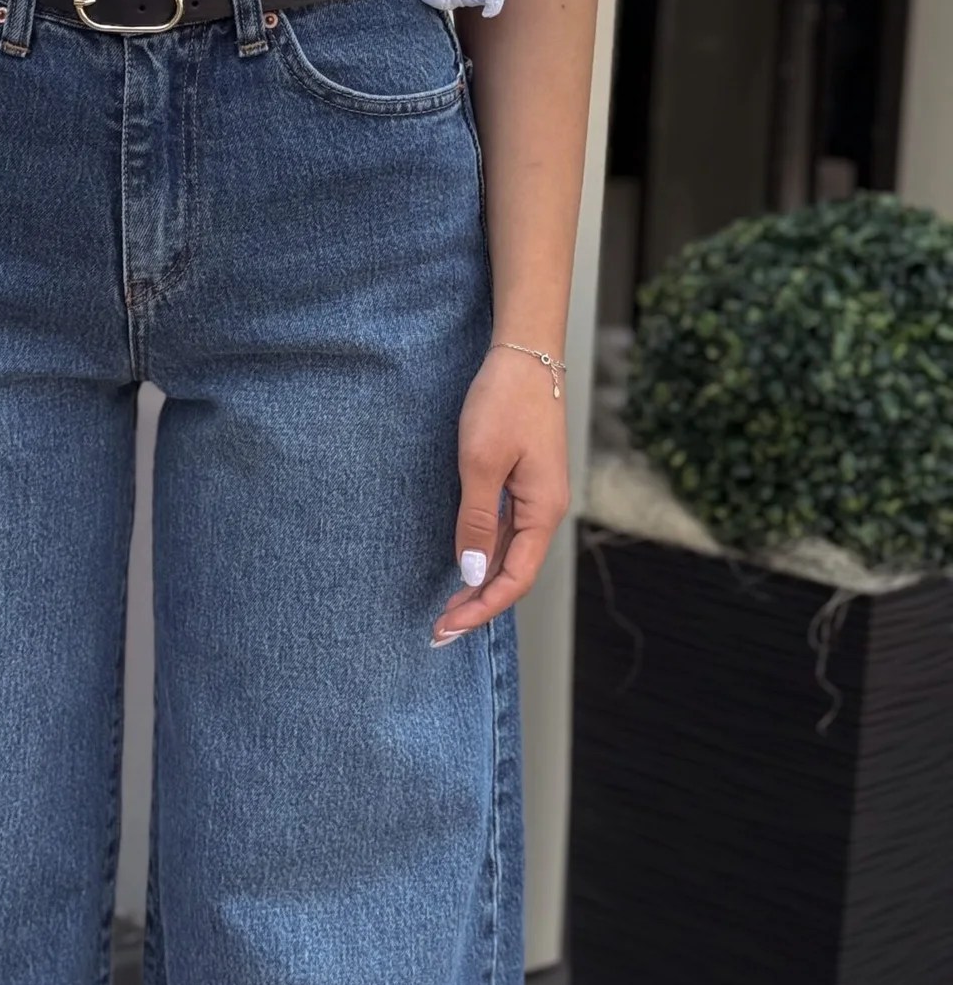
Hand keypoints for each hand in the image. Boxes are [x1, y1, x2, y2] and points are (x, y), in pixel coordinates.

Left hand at [432, 345, 568, 643]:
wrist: (524, 354)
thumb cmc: (504, 401)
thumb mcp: (480, 462)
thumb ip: (477, 519)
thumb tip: (473, 571)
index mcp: (543, 511)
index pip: (514, 578)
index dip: (482, 607)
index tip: (447, 627)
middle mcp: (546, 510)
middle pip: (515, 572)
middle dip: (479, 604)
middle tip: (440, 630)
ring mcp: (537, 496)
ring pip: (512, 553)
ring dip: (481, 582)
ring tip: (449, 607)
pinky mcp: (525, 481)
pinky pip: (509, 530)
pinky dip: (487, 554)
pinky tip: (467, 564)